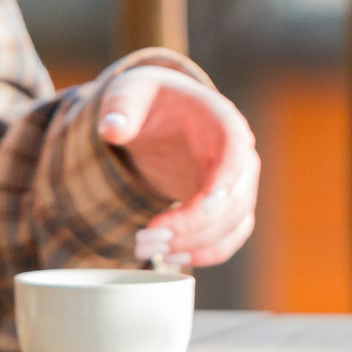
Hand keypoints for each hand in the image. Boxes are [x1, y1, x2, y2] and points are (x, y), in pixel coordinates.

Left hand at [96, 65, 259, 268]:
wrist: (159, 115)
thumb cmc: (149, 99)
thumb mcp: (131, 92)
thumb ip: (121, 107)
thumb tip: (111, 129)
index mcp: (224, 122)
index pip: (236, 154)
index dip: (224, 184)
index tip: (200, 208)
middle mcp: (240, 157)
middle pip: (236, 200)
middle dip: (195, 226)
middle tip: (149, 238)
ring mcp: (236, 186)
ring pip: (233, 226)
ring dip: (196, 246)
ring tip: (150, 251)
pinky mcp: (224, 209)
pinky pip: (225, 239)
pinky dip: (202, 253)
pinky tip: (169, 258)